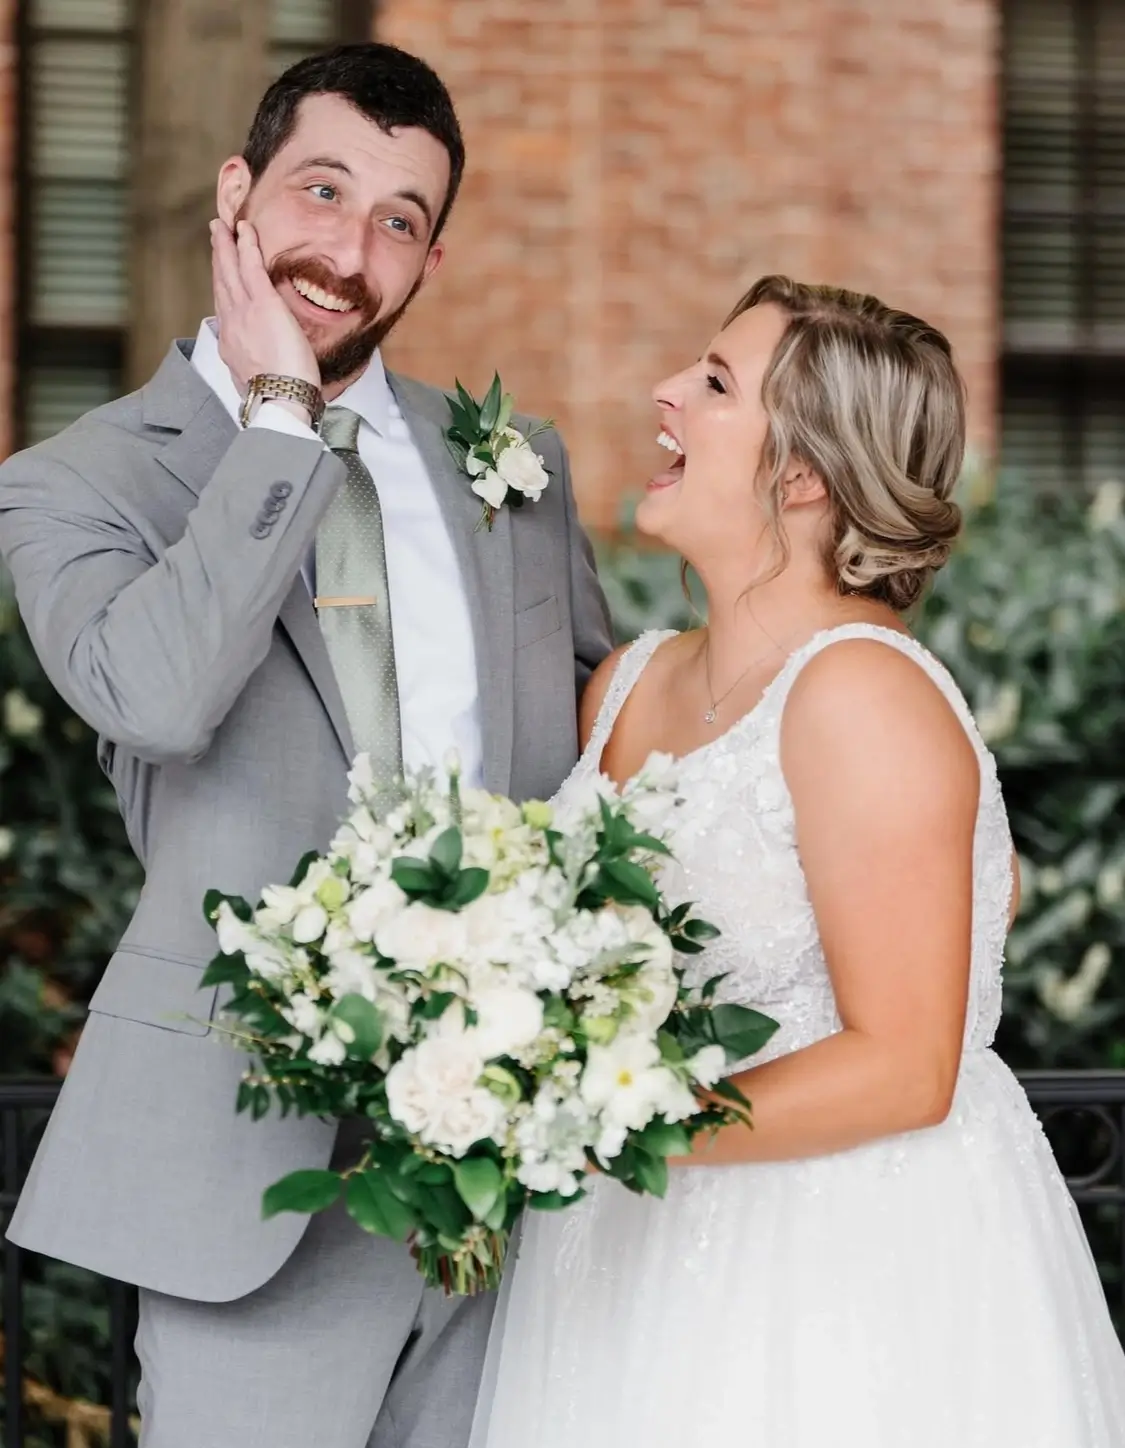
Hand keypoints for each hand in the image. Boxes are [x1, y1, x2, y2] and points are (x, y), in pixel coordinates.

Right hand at [210, 219, 319, 393]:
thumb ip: (258, 365)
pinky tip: (245, 230)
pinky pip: (251, 267)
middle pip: (221, 283)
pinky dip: (246, 246)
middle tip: (215, 236)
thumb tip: (264, 363)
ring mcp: (244, 312)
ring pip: (230, 271)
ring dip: (226, 245)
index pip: (224, 307)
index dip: (221, 284)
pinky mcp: (263, 304)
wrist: (279, 401)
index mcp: (231, 344)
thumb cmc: (277, 399)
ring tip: (223, 227)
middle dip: (217, 258)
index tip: (219, 271)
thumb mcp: (259, 380)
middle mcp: (231, 324)